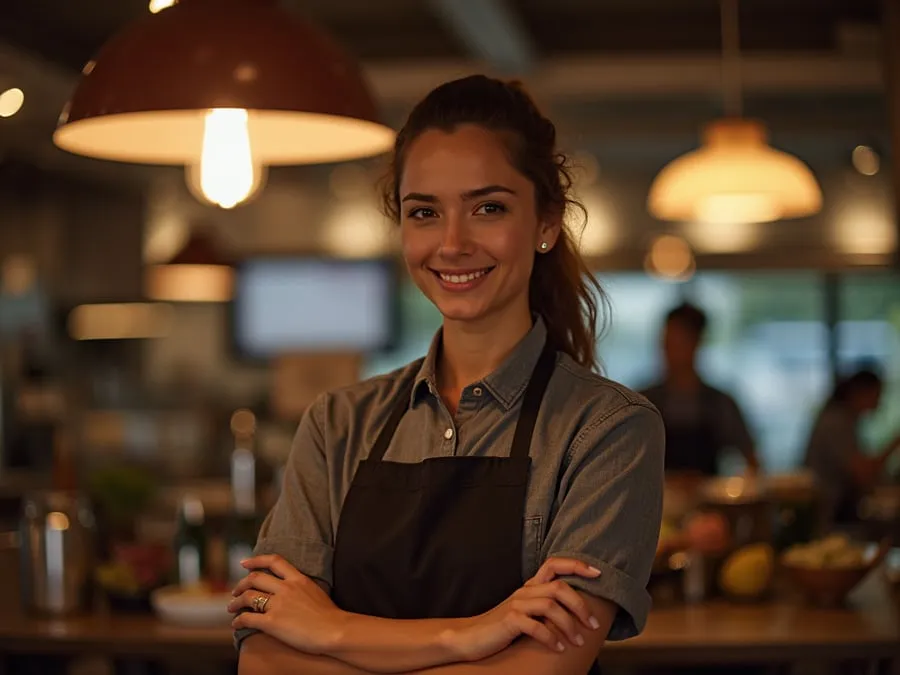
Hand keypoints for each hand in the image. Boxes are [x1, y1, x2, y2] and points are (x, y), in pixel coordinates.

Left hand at [229, 554, 344, 654]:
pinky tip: (236, 624)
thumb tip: (295, 592)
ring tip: (231, 607)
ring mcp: (278, 604)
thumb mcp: (317, 592)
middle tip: (236, 591)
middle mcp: (286, 588)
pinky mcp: (272, 622)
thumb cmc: (331, 616)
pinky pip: (248, 618)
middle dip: (241, 584)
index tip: (245, 563)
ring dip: (236, 602)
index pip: (274, 561)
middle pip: (255, 578)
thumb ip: (302, 588)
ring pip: (248, 597)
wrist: (335, 630)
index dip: (256, 560)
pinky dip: (239, 620)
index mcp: (298, 579)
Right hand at [451, 557, 601, 661]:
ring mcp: (516, 604)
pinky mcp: (509, 621)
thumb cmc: (503, 627)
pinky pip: (535, 626)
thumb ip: (544, 606)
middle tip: (593, 625)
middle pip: (559, 587)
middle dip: (581, 605)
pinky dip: (551, 638)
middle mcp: (525, 591)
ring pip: (550, 606)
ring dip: (569, 625)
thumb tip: (577, 611)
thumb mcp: (526, 612)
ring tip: (578, 642)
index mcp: (530, 586)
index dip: (576, 565)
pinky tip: (558, 648)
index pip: (554, 564)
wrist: (471, 636)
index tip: (598, 573)